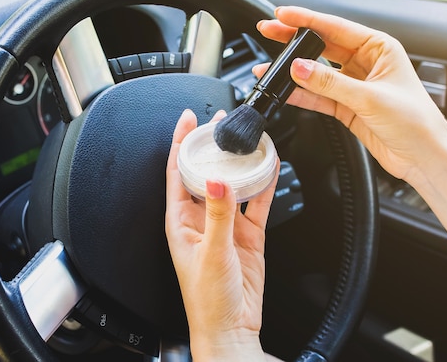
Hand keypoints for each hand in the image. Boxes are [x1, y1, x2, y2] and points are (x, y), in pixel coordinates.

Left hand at [165, 109, 278, 361]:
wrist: (232, 327)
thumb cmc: (208, 299)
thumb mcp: (212, 253)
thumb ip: (217, 216)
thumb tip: (215, 181)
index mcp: (181, 220)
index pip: (177, 171)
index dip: (180, 143)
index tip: (187, 119)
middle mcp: (201, 218)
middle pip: (203, 171)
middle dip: (210, 145)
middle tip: (220, 121)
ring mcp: (225, 225)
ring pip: (231, 183)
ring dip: (237, 162)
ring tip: (244, 138)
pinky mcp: (247, 235)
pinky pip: (257, 203)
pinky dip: (264, 185)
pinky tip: (270, 167)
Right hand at [254, 6, 446, 265]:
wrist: (423, 157)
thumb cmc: (416, 122)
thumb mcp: (370, 97)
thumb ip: (330, 83)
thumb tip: (299, 68)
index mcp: (379, 48)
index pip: (336, 28)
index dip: (307, 20)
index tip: (283, 15)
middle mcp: (365, 63)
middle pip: (322, 47)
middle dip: (294, 40)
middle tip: (269, 31)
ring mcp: (353, 86)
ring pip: (316, 73)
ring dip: (292, 71)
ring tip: (268, 68)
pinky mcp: (346, 107)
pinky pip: (317, 96)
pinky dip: (300, 94)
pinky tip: (284, 90)